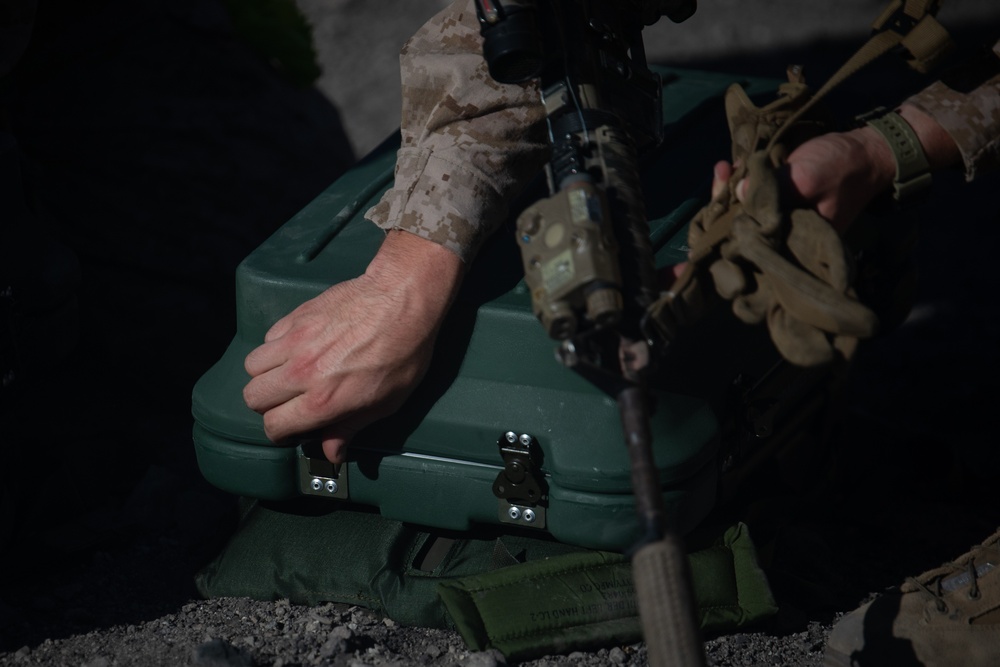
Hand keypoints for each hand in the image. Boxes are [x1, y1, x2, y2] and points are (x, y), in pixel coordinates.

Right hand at [242, 230, 464, 462]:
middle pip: (253, 397)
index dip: (281, 432)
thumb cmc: (403, 352)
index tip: (293, 426)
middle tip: (288, 401)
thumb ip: (350, 427)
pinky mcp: (296, 317)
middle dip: (268, 405)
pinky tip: (298, 347)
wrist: (402, 300)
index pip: (274, 426)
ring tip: (289, 373)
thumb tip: (331, 453)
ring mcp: (295, 342)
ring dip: (266, 374)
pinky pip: (268, 338)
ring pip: (252, 366)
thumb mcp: (386, 402)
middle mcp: (301, 373)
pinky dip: (276, 346)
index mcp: (323, 401)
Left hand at [720, 104, 959, 231]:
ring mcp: (784, 218)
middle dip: (727, 201)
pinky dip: (745, 182)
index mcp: (794, 240)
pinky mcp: (784, 201)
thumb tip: (737, 192)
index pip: (753, 239)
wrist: (868, 153)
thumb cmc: (841, 168)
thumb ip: (774, 188)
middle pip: (745, 224)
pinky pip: (757, 196)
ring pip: (748, 209)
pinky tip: (735, 166)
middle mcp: (786, 234)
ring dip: (732, 188)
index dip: (732, 218)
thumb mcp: (808, 177)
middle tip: (721, 172)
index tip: (721, 192)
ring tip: (724, 167)